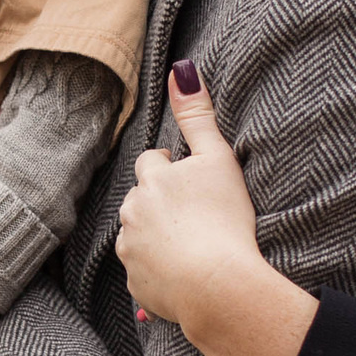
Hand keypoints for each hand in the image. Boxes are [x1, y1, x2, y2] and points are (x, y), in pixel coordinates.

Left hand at [116, 61, 315, 355]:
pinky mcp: (137, 284)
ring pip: (139, 235)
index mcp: (151, 179)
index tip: (191, 181)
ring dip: (157, 236)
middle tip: (195, 215)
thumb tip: (180, 68)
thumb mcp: (218, 159)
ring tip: (192, 246)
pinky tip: (186, 275)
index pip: (152, 162)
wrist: (219, 286)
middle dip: (160, 203)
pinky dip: (160, 271)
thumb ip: (198, 115)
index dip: (171, 169)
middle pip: (142, 199)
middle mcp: (132, 212)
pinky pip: (145, 272)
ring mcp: (131, 250)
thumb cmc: (225, 220)